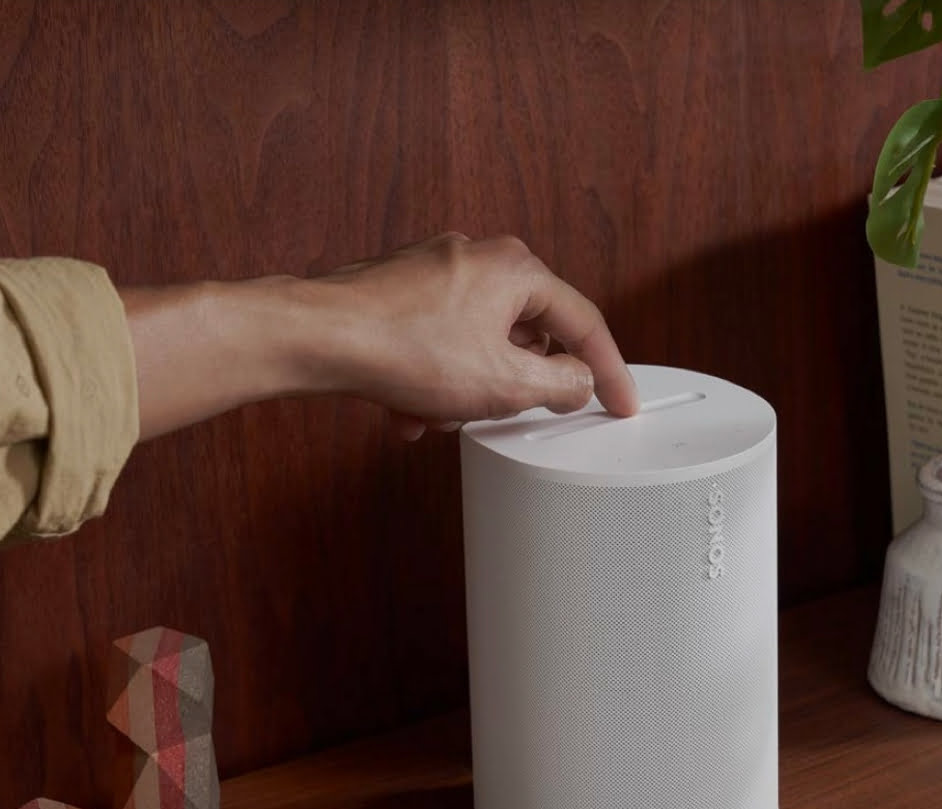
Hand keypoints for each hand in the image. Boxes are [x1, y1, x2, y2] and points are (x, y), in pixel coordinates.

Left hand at [122, 233, 637, 442]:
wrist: (316, 337)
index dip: (608, 372)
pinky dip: (434, 379)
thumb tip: (577, 383)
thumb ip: (559, 385)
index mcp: (517, 269)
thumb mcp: (505, 383)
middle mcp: (479, 258)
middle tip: (506, 412)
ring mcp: (436, 272)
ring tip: (440, 411)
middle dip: (513, 384)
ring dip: (467, 388)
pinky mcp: (401, 292)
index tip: (620, 403)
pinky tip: (410, 408)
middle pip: (527, 334)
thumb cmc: (403, 347)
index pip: (584, 324)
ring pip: (479, 344)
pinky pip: (439, 343)